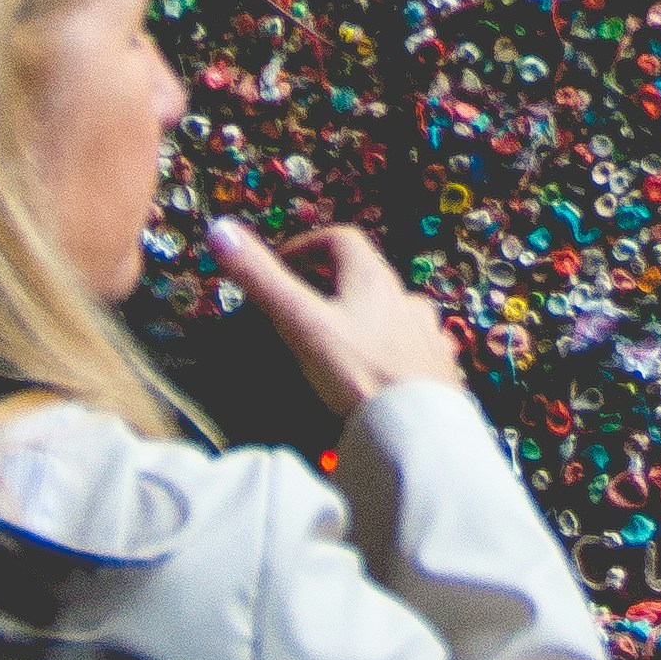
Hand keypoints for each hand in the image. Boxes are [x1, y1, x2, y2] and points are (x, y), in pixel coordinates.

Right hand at [212, 218, 461, 422]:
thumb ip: (261, 279)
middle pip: (368, 277)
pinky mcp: (441, 370)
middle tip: (306, 311)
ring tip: (345, 346)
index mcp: (372, 280)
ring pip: (396, 313)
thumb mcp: (301, 323)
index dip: (307, 246)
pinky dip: (398, 353)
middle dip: (336, 287)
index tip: (282, 267)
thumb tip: (219, 230)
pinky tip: (387, 375)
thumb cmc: (357, 371)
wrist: (419, 429)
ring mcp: (428, 335)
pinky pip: (419, 351)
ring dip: (371, 319)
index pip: (340, 240)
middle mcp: (405, 298)